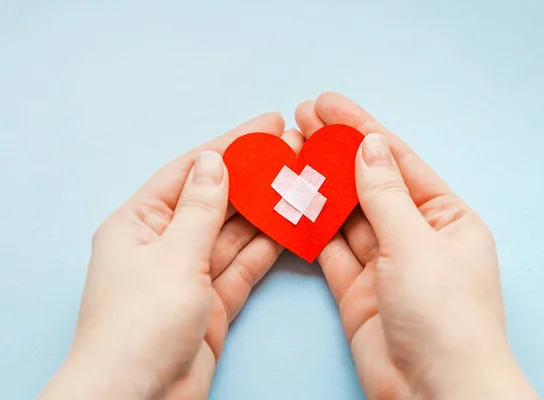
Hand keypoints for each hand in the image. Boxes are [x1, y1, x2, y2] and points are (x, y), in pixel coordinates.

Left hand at [40, 113, 304, 399]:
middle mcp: (164, 243)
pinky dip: (267, 247)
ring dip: (265, 209)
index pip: (191, 170)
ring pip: (234, 232)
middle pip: (216, 199)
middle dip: (254, 176)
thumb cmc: (140, 324)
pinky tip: (292, 224)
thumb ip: (200, 207)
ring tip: (301, 181)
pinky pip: (243, 265)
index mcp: (139, 223)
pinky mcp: (213, 302)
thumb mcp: (173, 255)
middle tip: (294, 151)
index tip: (268, 125)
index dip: (231, 145)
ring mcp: (190, 274)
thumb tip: (214, 160)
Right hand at [295, 93, 537, 398]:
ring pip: (345, 216)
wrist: (434, 393)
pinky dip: (309, 229)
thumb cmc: (444, 316)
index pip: (397, 161)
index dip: (361, 129)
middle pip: (367, 184)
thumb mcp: (416, 244)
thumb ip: (384, 194)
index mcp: (445, 217)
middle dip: (335, 153)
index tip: (328, 103)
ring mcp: (383, 264)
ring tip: (289, 154)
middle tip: (300, 121)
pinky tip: (289, 203)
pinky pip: (329, 250)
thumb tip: (369, 145)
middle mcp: (415, 236)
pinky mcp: (355, 289)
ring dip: (319, 187)